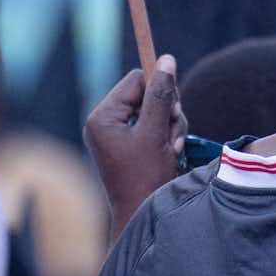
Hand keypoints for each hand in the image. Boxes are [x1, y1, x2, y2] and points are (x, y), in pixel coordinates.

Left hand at [84, 55, 184, 234]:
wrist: (142, 216)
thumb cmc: (146, 177)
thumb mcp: (156, 132)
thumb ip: (161, 95)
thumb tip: (167, 59)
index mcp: (102, 117)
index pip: (136, 81)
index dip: (159, 90)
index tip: (172, 111)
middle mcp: (104, 123)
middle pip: (145, 93)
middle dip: (166, 111)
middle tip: (173, 133)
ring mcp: (115, 135)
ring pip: (153, 110)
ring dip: (170, 125)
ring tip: (171, 148)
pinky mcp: (127, 145)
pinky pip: (152, 125)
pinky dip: (166, 135)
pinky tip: (170, 153)